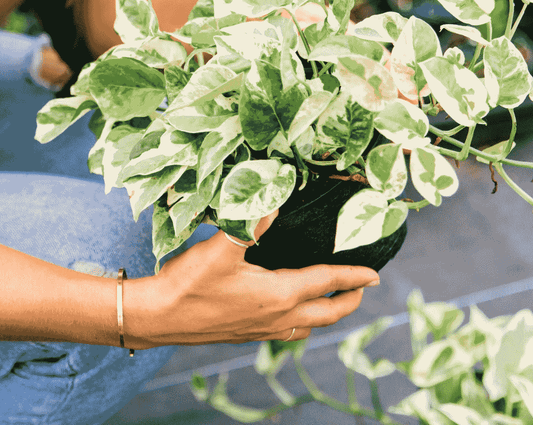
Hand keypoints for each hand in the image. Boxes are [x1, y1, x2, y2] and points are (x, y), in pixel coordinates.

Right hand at [126, 211, 379, 347]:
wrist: (157, 317)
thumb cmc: (188, 284)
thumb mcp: (219, 248)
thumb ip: (248, 223)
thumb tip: (274, 199)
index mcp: (279, 295)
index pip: (327, 283)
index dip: (354, 276)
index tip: (375, 273)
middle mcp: (277, 317)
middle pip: (327, 314)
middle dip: (349, 301)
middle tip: (362, 287)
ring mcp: (262, 330)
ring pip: (308, 326)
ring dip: (326, 314)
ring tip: (332, 300)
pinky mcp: (246, 334)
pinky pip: (288, 332)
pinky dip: (301, 322)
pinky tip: (288, 312)